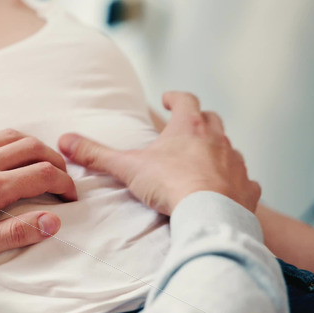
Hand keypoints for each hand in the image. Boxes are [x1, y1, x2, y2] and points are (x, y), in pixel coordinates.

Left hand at [0, 130, 76, 269]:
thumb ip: (15, 234)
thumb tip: (53, 220)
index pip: (41, 174)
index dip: (64, 183)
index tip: (70, 195)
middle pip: (28, 146)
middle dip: (52, 158)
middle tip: (60, 174)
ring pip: (4, 134)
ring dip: (27, 145)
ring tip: (36, 160)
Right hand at [59, 91, 259, 214]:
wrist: (210, 214)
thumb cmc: (171, 185)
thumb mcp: (127, 167)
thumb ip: (96, 154)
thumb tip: (65, 140)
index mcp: (189, 127)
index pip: (185, 100)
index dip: (175, 98)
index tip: (168, 99)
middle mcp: (217, 140)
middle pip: (212, 119)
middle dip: (200, 120)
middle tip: (187, 126)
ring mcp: (236, 163)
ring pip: (229, 148)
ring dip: (218, 150)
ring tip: (204, 160)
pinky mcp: (248, 188)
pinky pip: (245, 179)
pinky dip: (236, 180)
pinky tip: (227, 188)